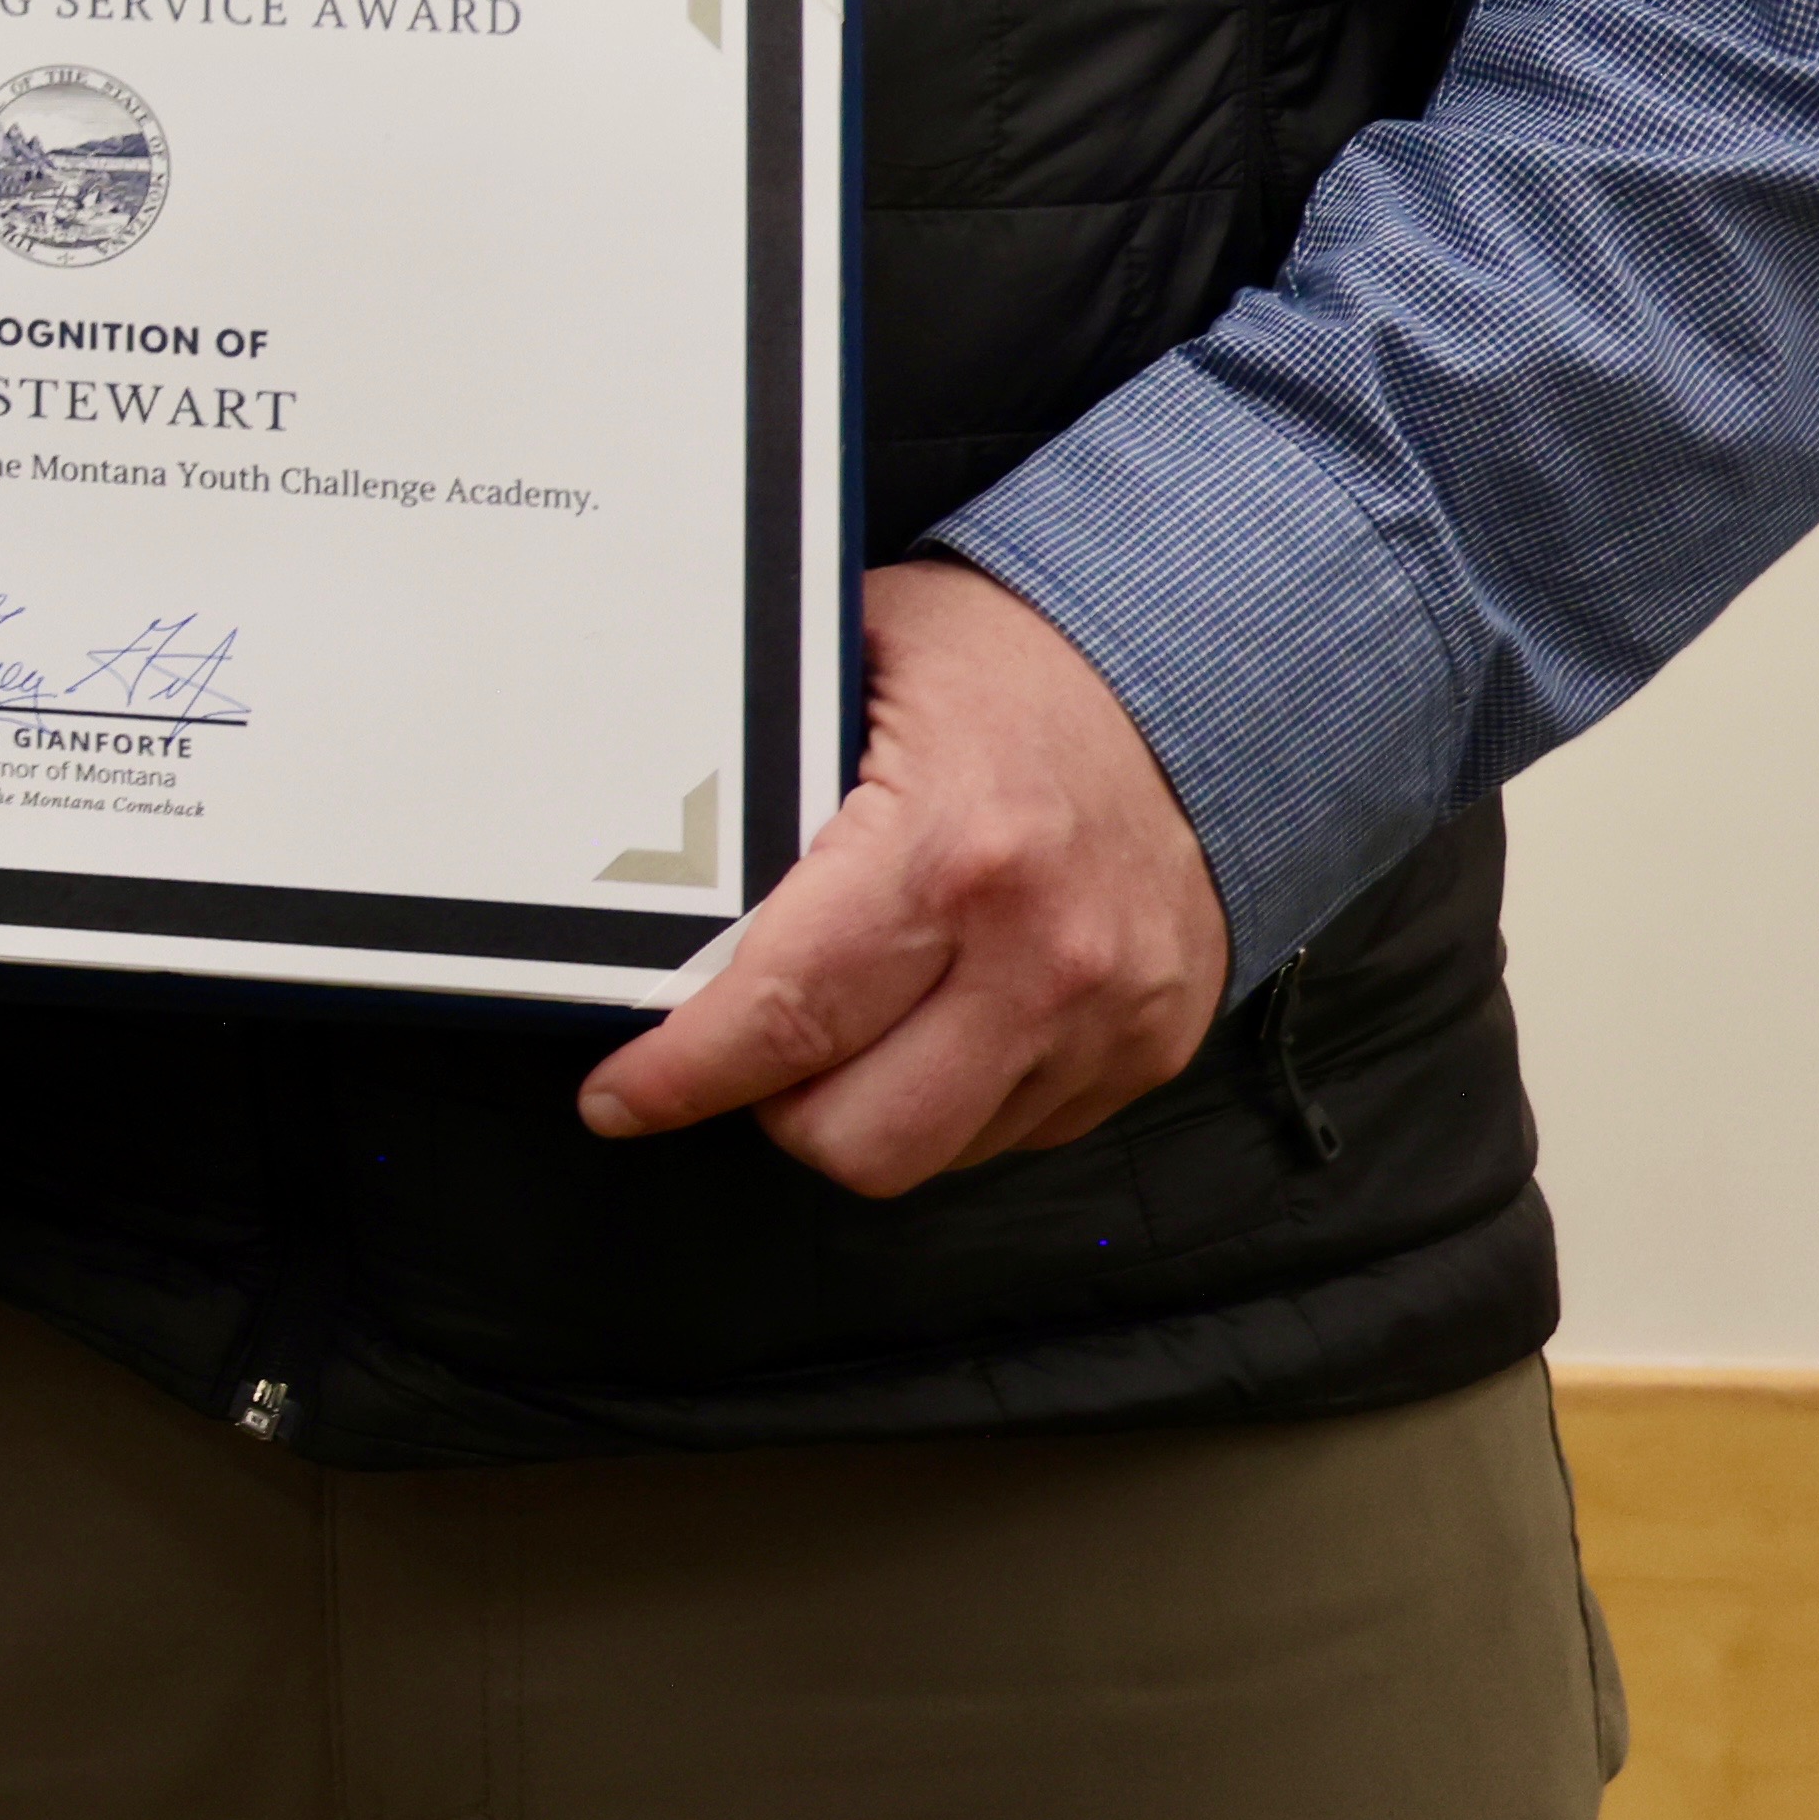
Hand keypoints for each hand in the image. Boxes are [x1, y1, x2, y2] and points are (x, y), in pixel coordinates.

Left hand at [578, 556, 1231, 1193]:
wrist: (1197, 683)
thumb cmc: (1009, 668)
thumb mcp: (857, 665)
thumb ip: (759, 763)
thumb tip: (643, 850)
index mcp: (951, 849)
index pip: (785, 1011)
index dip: (685, 1075)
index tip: (621, 1098)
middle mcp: (1039, 953)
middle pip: (857, 1135)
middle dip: (772, 1108)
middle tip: (743, 1050)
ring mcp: (1105, 1017)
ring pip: (932, 1154)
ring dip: (864, 1111)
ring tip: (845, 1027)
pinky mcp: (1147, 1051)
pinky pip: (1012, 1136)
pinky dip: (953, 1099)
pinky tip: (935, 1017)